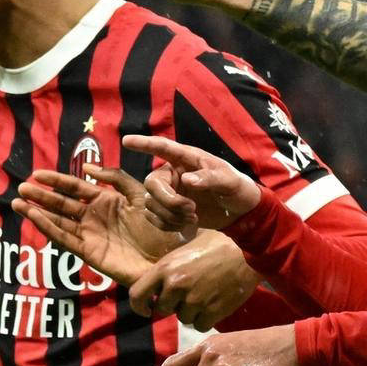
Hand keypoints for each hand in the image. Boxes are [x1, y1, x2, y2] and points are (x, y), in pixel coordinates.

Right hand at [12, 166, 183, 284]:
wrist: (170, 257)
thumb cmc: (162, 227)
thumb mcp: (141, 195)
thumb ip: (117, 179)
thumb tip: (88, 169)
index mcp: (107, 201)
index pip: (76, 188)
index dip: (57, 181)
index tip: (38, 174)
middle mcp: (95, 217)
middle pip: (62, 204)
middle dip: (42, 196)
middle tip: (21, 187)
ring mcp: (90, 235)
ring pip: (59, 221)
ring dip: (38, 212)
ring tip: (18, 202)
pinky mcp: (90, 252)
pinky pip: (65, 239)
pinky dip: (49, 228)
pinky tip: (35, 218)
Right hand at [123, 133, 261, 231]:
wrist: (239, 212)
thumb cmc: (236, 188)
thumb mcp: (229, 181)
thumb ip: (210, 179)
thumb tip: (187, 179)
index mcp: (187, 159)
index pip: (163, 148)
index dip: (145, 144)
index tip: (127, 140)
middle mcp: (173, 173)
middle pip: (151, 184)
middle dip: (168, 201)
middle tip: (191, 210)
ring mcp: (169, 192)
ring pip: (151, 204)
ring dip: (170, 215)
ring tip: (193, 218)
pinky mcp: (168, 210)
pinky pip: (153, 218)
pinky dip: (167, 225)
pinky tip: (185, 225)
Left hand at [128, 230, 261, 326]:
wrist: (248, 250)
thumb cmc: (218, 242)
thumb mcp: (185, 248)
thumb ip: (169, 267)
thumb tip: (157, 284)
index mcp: (165, 267)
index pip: (137, 295)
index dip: (139, 306)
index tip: (146, 308)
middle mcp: (176, 285)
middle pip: (163, 309)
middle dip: (173, 305)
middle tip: (188, 294)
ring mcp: (195, 300)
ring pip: (183, 318)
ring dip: (191, 312)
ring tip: (206, 296)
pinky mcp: (213, 311)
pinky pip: (200, 325)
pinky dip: (206, 319)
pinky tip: (214, 305)